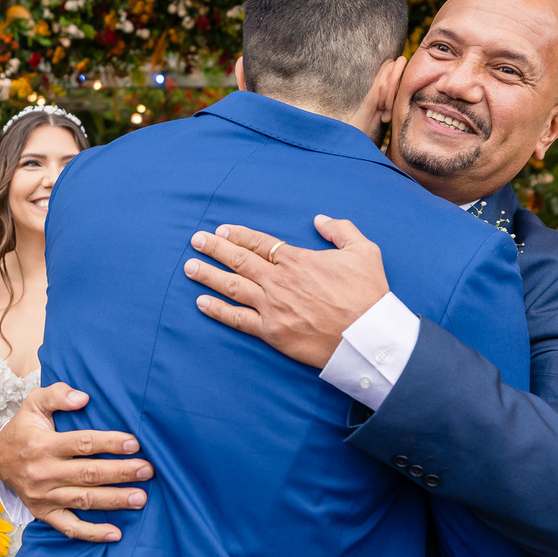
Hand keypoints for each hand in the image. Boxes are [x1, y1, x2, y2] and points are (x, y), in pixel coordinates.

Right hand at [0, 383, 153, 542]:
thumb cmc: (24, 428)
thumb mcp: (34, 403)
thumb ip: (57, 394)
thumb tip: (83, 397)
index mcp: (42, 445)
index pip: (81, 443)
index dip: (109, 443)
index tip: (134, 443)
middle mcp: (43, 472)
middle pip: (88, 474)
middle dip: (120, 472)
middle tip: (147, 470)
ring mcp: (44, 496)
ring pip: (84, 500)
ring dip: (115, 500)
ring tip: (141, 498)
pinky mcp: (44, 513)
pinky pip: (69, 527)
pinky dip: (92, 533)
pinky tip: (116, 533)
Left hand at [184, 214, 389, 368]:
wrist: (367, 336)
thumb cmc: (368, 294)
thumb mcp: (364, 251)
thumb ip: (341, 229)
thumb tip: (320, 219)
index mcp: (296, 259)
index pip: (259, 242)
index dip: (237, 235)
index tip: (220, 230)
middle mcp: (278, 281)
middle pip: (238, 260)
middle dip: (214, 248)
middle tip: (195, 241)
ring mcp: (272, 307)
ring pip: (232, 287)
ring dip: (208, 275)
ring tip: (189, 267)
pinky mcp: (271, 332)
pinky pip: (238, 319)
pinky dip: (217, 311)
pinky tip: (201, 303)